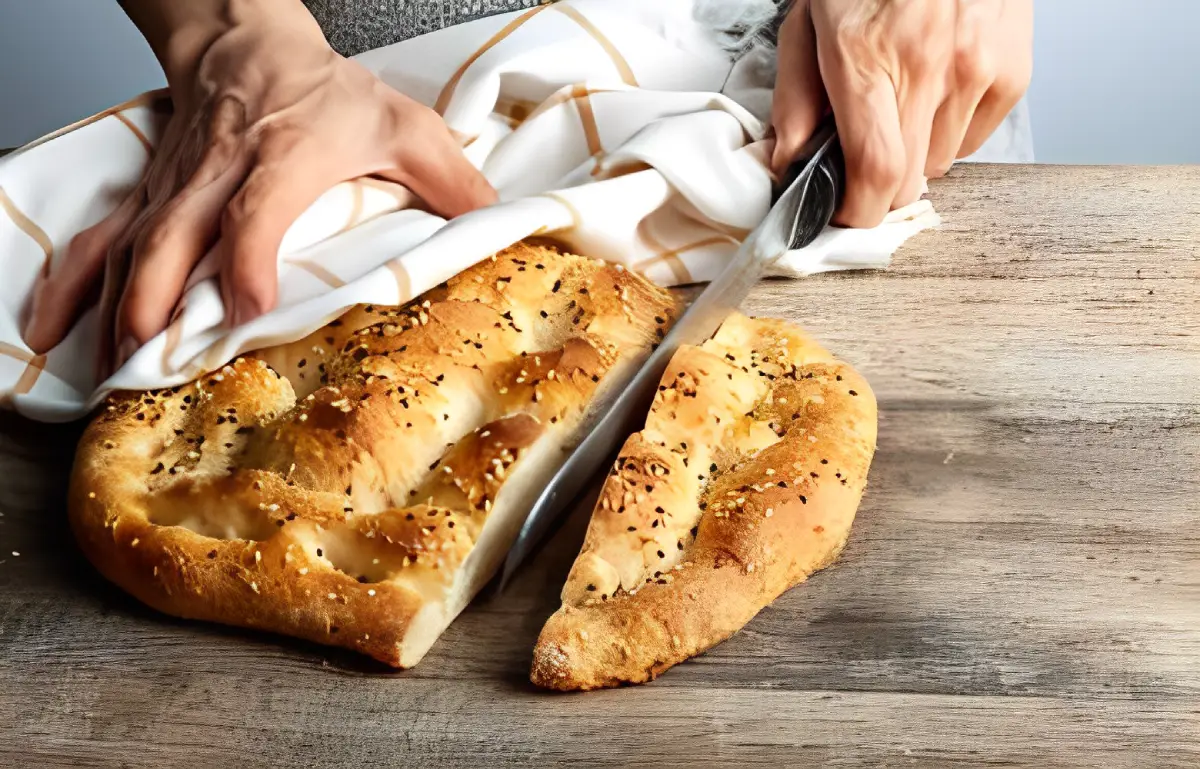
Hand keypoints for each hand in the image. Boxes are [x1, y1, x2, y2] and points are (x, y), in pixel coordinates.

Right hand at [23, 0, 495, 373]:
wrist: (245, 42)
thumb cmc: (324, 91)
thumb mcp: (402, 124)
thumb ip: (451, 179)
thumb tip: (499, 226)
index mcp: (283, 155)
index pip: (257, 210)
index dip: (250, 259)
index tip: (249, 310)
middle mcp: (216, 173)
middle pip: (176, 238)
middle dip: (159, 302)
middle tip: (153, 364)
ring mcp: (174, 187)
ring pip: (132, 248)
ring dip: (116, 310)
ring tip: (108, 372)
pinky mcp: (148, 195)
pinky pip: (100, 240)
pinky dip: (72, 286)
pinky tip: (51, 330)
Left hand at [771, 0, 1032, 227]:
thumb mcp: (808, 19)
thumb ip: (795, 96)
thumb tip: (789, 160)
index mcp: (868, 57)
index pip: (875, 170)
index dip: (857, 210)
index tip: (840, 212)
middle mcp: (930, 67)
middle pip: (908, 180)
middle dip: (876, 184)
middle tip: (859, 152)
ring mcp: (978, 68)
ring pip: (939, 164)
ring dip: (913, 152)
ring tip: (900, 101)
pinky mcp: (1012, 68)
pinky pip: (975, 138)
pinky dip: (950, 130)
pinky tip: (934, 89)